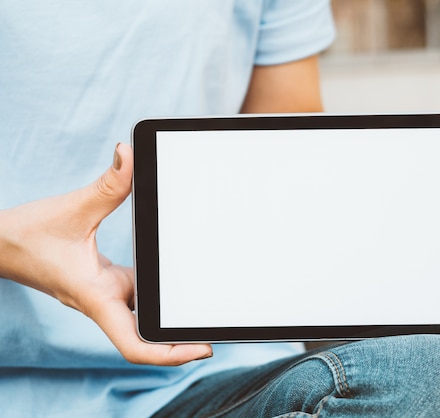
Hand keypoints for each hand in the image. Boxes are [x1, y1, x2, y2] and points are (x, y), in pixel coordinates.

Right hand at [0, 143, 211, 364]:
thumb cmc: (25, 235)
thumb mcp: (72, 208)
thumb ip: (107, 185)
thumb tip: (129, 154)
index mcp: (96, 296)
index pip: (135, 344)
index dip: (170, 354)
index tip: (202, 349)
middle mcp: (104, 301)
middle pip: (147, 336)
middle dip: (181, 339)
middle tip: (218, 328)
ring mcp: (104, 293)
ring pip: (143, 316)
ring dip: (170, 318)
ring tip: (206, 304)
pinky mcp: (104, 282)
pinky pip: (137, 294)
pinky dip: (158, 292)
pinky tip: (179, 276)